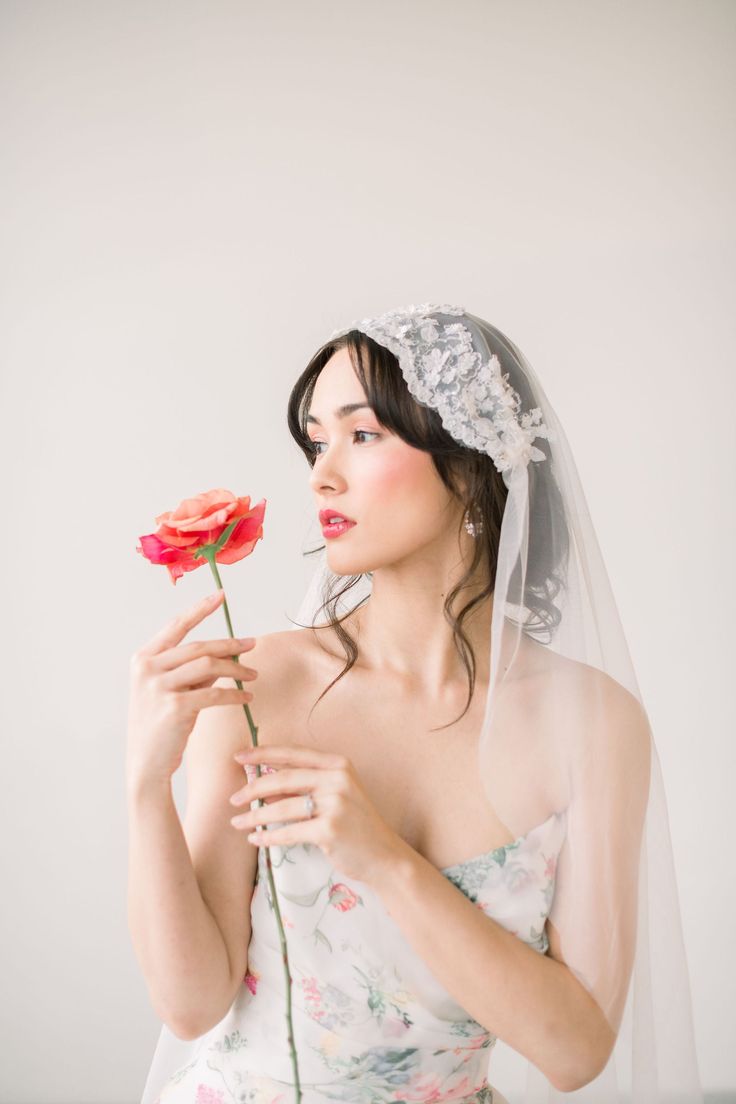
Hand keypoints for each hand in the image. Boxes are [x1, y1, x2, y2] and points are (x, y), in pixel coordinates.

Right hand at [126, 590, 257, 787]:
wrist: (146, 764)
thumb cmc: (160, 726)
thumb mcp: (170, 691)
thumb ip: (191, 671)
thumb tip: (225, 655)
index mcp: (143, 659)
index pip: (176, 626)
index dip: (200, 609)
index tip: (221, 595)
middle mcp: (147, 669)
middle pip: (199, 647)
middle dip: (230, 645)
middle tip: (253, 644)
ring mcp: (159, 687)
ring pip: (209, 666)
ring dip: (236, 669)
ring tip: (252, 675)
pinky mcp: (175, 707)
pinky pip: (214, 693)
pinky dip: (234, 694)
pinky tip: (246, 697)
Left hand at [229, 744, 402, 885]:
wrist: (384, 856)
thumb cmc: (356, 825)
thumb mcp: (334, 797)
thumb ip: (303, 788)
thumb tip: (263, 787)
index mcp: (338, 764)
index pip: (293, 754)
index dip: (263, 753)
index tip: (239, 755)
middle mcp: (337, 779)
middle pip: (284, 779)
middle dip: (253, 788)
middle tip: (233, 798)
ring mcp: (335, 804)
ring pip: (282, 808)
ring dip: (255, 816)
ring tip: (237, 823)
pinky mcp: (330, 830)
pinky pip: (289, 832)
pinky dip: (268, 837)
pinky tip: (255, 839)